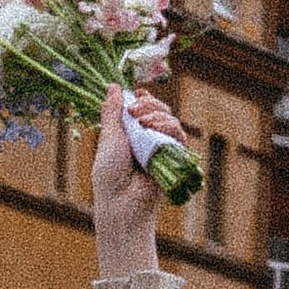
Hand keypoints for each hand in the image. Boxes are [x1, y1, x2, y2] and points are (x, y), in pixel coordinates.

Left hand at [93, 88, 183, 275]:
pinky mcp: (174, 158)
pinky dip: (168, 127)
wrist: (122, 202)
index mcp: (129, 133)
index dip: (142, 99)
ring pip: (170, 120)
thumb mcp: (109, 138)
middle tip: (135, 110)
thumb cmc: (110, 174)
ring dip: (158, 115)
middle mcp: (147, 139)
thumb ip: (112, 112)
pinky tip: (154, 129)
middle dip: (149, 104)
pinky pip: (178, 135)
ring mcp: (161, 148)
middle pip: (159, 110)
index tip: (136, 94)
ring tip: (143, 122)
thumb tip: (112, 86)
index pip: (142, 108)